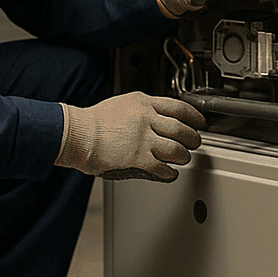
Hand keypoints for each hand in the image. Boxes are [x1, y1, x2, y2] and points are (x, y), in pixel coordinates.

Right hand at [58, 93, 204, 181]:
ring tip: (183, 158)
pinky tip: (170, 173)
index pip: (179, 107)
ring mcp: (143, 138)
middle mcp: (147, 118)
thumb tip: (158, 118)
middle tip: (195, 143)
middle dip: (193, 138)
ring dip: (183, 156)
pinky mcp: (138, 158)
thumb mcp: (122, 104)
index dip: (194, 116)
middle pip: (182, 129)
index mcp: (143, 103)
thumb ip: (142, 110)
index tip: (200, 121)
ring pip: (177, 149)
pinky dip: (170, 172)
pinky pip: (163, 167)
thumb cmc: (93, 122)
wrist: (78, 133)